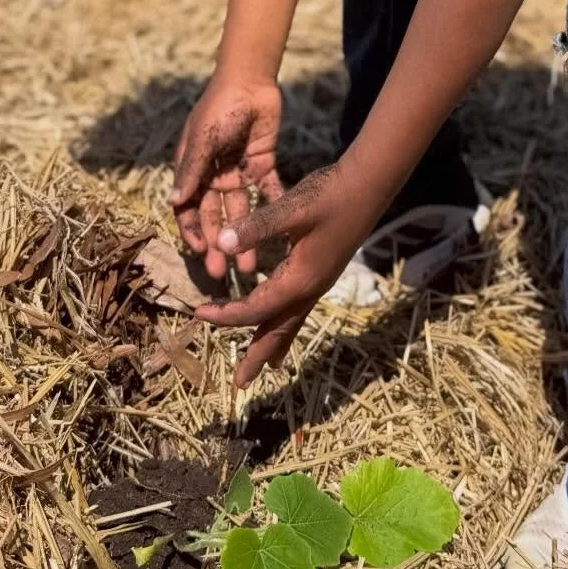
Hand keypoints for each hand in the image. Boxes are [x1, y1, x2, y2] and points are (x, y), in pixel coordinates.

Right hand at [169, 76, 284, 278]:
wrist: (250, 80)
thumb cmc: (218, 108)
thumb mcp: (202, 138)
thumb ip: (191, 169)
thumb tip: (173, 202)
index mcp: (193, 170)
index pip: (188, 208)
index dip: (192, 232)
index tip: (200, 253)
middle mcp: (213, 176)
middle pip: (214, 217)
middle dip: (218, 244)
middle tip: (223, 272)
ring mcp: (238, 172)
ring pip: (240, 212)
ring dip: (245, 236)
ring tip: (251, 265)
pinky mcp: (262, 165)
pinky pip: (268, 191)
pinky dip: (272, 208)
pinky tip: (279, 232)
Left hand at [193, 164, 381, 386]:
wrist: (369, 186)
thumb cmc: (330, 195)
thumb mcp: (292, 209)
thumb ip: (257, 227)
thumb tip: (222, 242)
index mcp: (299, 279)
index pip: (255, 308)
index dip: (226, 314)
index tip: (198, 313)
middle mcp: (309, 288)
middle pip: (278, 330)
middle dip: (257, 355)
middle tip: (240, 383)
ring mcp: (319, 282)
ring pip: (291, 322)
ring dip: (272, 343)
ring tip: (263, 364)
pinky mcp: (322, 272)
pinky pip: (299, 308)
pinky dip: (285, 322)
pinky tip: (282, 317)